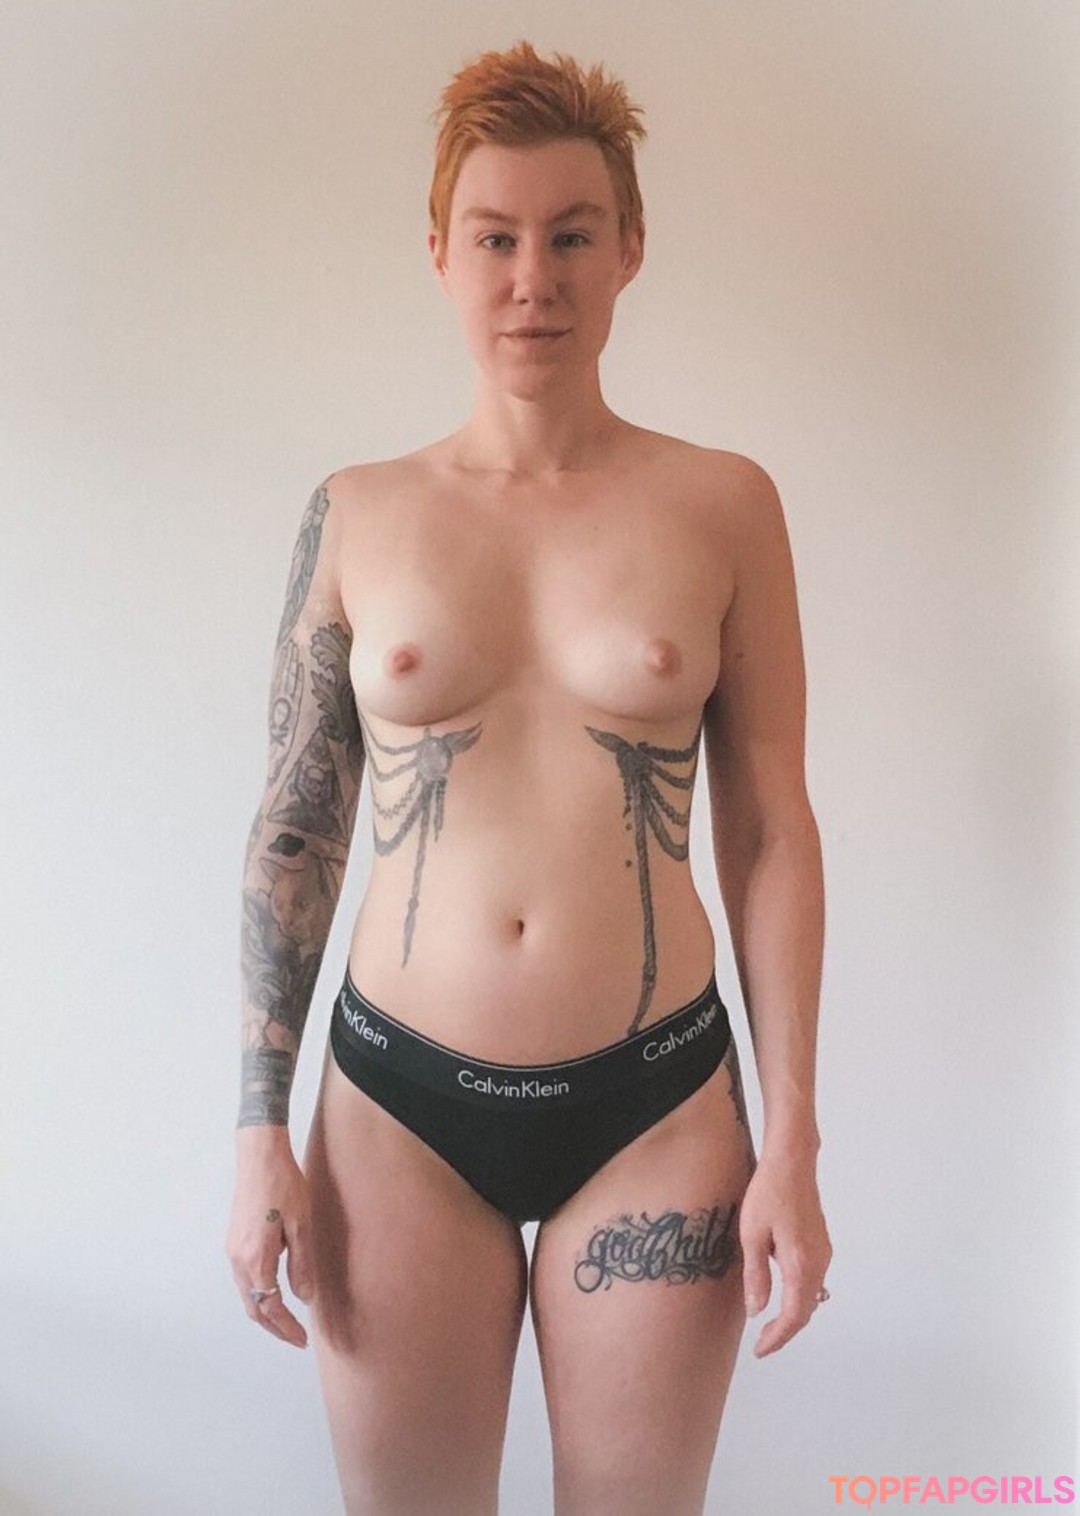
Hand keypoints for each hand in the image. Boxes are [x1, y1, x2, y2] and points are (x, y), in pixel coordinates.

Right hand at [226, 1130, 313, 1347]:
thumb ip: (302, 1265)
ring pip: (246, 1294)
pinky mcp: (234, 1241)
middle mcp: (238, 1259)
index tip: (302, 1340)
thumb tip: (304, 1298)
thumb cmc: (284, 1185)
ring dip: (265, 1311)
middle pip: (253, 1308)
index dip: (286, 1327)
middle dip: (274, 1327)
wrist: (259, 1156)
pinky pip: (244, 1278)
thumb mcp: (302, 1225)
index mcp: (256, 1259)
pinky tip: (275, 1291)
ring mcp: (232, 1250)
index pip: (270, 1307)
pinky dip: (258, 1293)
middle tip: (295, 1338)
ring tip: (287, 1320)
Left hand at [739, 1150, 831, 1357]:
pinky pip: (813, 1279)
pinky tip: (782, 1291)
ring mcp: (823, 1251)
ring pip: (811, 1295)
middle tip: (762, 1342)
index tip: (761, 1350)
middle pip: (807, 1310)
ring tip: (769, 1322)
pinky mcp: (820, 1242)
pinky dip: (799, 1294)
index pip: (795, 1315)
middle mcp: (818, 1262)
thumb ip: (756, 1275)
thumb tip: (758, 1311)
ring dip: (793, 1312)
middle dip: (785, 1330)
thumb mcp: (752, 1234)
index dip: (779, 1338)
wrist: (792, 1161)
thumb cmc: (768, 1193)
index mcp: (801, 1264)